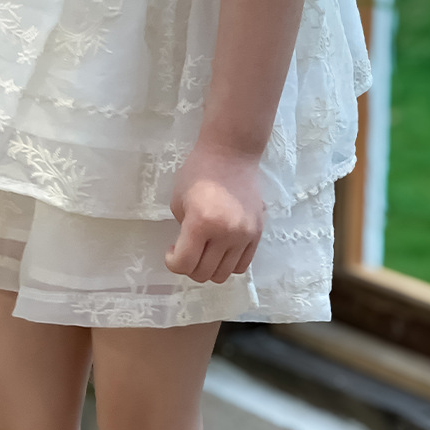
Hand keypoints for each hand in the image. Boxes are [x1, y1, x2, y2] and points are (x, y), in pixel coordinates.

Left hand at [164, 144, 264, 283]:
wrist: (232, 154)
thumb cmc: (198, 172)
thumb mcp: (178, 202)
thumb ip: (182, 231)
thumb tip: (188, 251)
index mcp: (201, 223)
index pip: (184, 264)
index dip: (172, 262)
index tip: (172, 250)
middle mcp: (226, 233)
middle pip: (204, 273)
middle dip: (189, 267)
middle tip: (187, 250)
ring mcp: (245, 235)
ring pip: (224, 274)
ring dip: (209, 268)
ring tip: (205, 251)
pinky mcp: (257, 234)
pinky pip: (242, 265)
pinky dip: (228, 264)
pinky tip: (221, 249)